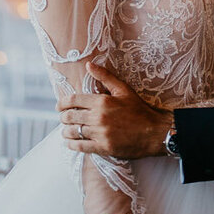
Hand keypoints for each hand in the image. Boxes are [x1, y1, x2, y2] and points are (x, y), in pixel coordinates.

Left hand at [58, 63, 172, 157]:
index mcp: (102, 101)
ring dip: (65, 131)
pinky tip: (69, 143)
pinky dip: (71, 145)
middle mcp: (98, 117)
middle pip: (70, 117)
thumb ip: (105, 76)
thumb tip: (88, 65)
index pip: (73, 100)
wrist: (154, 132)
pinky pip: (81, 147)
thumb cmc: (139, 109)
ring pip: (73, 132)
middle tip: (63, 118)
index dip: (62, 103)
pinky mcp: (103, 148)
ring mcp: (100, 134)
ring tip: (65, 131)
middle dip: (63, 117)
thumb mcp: (123, 89)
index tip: (59, 106)